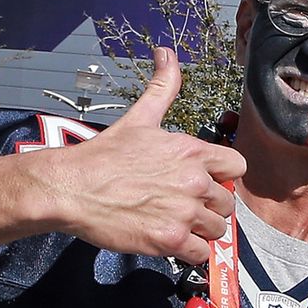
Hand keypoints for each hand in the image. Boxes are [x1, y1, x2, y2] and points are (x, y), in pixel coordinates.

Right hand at [26, 47, 245, 263]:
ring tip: (178, 225)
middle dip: (209, 206)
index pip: (237, 167)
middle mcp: (195, 181)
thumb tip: (167, 53)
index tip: (205, 182)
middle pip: (227, 203)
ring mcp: (184, 212)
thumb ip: (162, 86)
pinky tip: (172, 242)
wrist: (71, 188)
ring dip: (202, 231)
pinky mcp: (170, 240)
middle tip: (185, 207)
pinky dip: (190, 253)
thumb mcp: (139, 117)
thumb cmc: (102, 155)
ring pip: (218, 230)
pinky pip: (202, 254)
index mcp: (192, 151)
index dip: (223, 176)